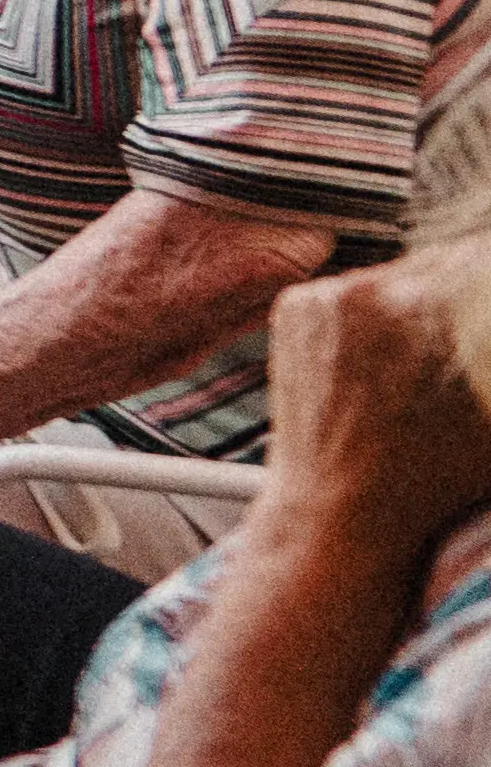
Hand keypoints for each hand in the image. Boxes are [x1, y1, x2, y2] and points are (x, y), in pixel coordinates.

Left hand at [261, 250, 490, 561]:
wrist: (341, 506)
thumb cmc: (429, 475)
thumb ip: (490, 342)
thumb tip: (484, 311)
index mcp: (435, 308)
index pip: (474, 261)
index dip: (482, 279)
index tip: (482, 293)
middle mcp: (374, 290)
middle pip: (434, 265)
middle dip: (453, 295)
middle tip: (453, 340)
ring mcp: (326, 296)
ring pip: (388, 279)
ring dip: (408, 304)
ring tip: (413, 361)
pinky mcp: (294, 307)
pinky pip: (343, 293)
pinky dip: (362, 314)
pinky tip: (374, 361)